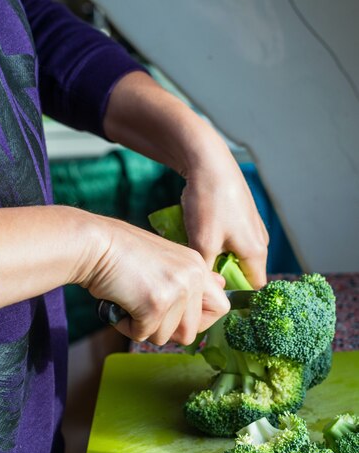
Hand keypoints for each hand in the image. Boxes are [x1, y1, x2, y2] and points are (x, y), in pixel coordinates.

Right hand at [76, 216, 229, 344]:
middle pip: (193, 331)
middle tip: (148, 315)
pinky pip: (144, 335)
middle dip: (168, 331)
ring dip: (145, 328)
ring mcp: (177, 290)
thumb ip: (190, 276)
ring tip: (130, 303)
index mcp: (197, 264)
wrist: (95, 244)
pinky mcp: (156, 303)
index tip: (179, 319)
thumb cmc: (121, 253)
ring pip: (167, 337)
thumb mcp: (165, 259)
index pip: (221, 306)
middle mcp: (193, 276)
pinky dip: (127, 326)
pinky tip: (119, 304)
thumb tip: (220, 286)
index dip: (200, 321)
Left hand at [104, 72, 267, 289]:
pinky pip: (227, 235)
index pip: (251, 287)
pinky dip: (212, 236)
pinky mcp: (239, 213)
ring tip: (192, 245)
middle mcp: (259, 240)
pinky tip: (195, 227)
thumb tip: (203, 289)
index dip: (230, 292)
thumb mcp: (203, 243)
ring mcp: (251, 225)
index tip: (206, 289)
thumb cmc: (209, 201)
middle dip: (217, 271)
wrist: (207, 160)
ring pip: (230, 252)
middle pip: (239, 270)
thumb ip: (207, 271)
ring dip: (212, 253)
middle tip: (194, 266)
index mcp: (256, 252)